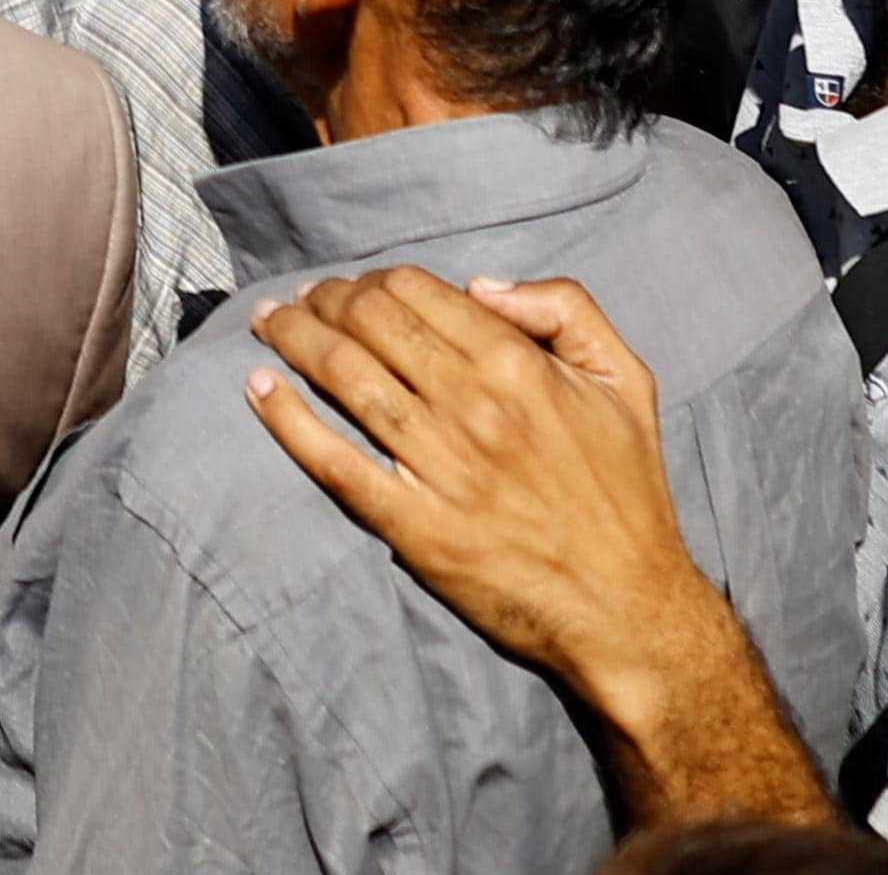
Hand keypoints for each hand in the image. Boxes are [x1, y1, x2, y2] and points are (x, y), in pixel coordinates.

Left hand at [239, 269, 824, 820]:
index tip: (350, 286)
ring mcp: (440, 468)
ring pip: (343, 376)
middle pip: (369, 322)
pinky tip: (259, 389)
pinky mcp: (414, 526)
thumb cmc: (628, 493)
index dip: (371, 278)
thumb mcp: (625, 380)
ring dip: (293, 338)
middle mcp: (473, 408)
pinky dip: (288, 419)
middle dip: (322, 299)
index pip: (416, 291)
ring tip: (267, 325)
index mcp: (519, 366)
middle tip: (299, 300)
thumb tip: (482, 284)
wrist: (628, 609)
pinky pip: (334, 461)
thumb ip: (567, 308)